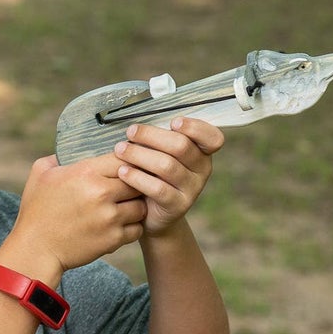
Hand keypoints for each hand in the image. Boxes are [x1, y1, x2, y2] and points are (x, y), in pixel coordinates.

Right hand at [2, 153, 147, 279]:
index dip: (126, 162)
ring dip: (134, 206)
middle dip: (133, 185)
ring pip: (141, 206)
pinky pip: (137, 229)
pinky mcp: (114, 239)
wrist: (35, 248)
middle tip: (126, 188)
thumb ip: (58, 157)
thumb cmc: (36, 209)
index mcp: (85, 173)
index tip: (122, 167)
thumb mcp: (40, 173)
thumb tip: (72, 148)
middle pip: (138, 182)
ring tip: (123, 207)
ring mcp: (110, 218)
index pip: (124, 158)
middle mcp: (101, 193)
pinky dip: (131, 227)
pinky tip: (119, 224)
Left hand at [114, 117, 222, 237]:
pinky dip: (138, 178)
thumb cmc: (150, 173)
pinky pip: (158, 189)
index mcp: (200, 152)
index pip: (212, 138)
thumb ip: (156, 139)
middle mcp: (201, 170)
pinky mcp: (177, 206)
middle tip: (130, 132)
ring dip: (140, 155)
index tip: (173, 122)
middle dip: (152, 136)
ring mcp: (192, 189)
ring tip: (120, 150)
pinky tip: (123, 171)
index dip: (195, 128)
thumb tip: (136, 125)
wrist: (148, 211)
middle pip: (181, 147)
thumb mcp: (157, 153)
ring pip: (167, 166)